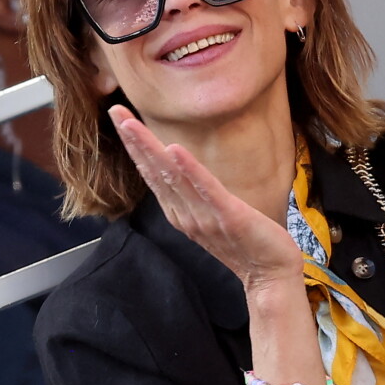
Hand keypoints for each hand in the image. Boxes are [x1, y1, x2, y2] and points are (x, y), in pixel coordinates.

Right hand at [108, 105, 303, 288]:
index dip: (134, 145)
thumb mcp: (209, 215)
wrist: (269, 274)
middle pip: (154, 171)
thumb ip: (192, 193)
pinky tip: (175, 149)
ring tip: (132, 124)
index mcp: (179, 211)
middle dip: (133, 140)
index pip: (151, 173)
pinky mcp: (228, 216)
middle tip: (115, 110)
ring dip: (150, 148)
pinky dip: (189, 170)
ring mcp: (204, 216)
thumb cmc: (241, 241)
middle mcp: (184, 213)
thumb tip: (180, 167)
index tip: (120, 117)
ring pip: (171, 176)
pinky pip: (206, 190)